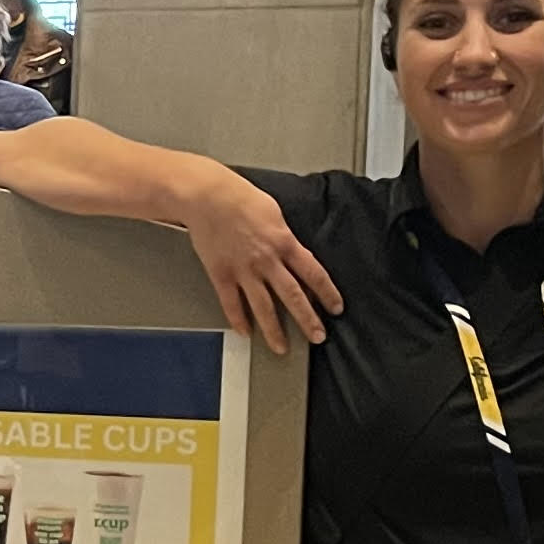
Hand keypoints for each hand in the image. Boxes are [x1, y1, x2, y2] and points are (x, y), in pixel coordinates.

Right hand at [177, 174, 343, 351]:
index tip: (335, 308)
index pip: (314, 274)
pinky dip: (238, 319)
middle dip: (307, 320)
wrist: (207, 196)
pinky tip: (245, 331)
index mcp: (284, 242)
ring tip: (281, 347)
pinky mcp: (221, 274)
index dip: (327, 293)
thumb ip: (284, 237)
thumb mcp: (274, 212)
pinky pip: (231, 303)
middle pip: (292, 296)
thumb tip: (292, 254)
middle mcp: (267, 260)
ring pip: (263, 307)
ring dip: (274, 330)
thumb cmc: (239, 197)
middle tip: (317, 337)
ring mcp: (243, 270)